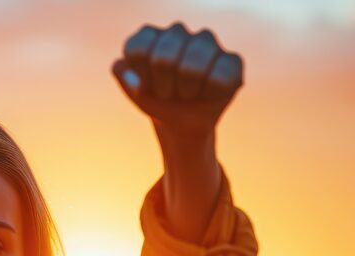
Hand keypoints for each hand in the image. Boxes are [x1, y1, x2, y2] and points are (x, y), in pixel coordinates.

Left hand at [111, 22, 242, 138]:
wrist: (180, 123)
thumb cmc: (156, 101)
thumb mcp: (135, 92)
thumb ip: (123, 76)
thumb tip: (122, 65)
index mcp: (149, 36)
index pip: (138, 50)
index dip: (140, 78)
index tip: (145, 86)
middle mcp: (177, 32)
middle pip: (164, 59)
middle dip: (163, 87)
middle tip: (167, 93)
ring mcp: (205, 42)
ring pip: (193, 67)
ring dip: (185, 91)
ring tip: (186, 93)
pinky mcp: (232, 60)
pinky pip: (219, 78)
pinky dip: (209, 95)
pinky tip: (207, 93)